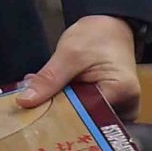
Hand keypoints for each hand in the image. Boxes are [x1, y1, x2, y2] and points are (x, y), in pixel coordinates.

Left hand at [13, 14, 142, 120]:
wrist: (109, 28)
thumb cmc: (96, 36)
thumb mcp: (70, 53)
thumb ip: (49, 78)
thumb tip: (25, 101)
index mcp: (122, 93)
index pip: (87, 118)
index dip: (58, 119)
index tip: (33, 117)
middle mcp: (126, 108)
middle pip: (85, 123)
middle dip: (56, 116)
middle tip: (29, 111)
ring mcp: (119, 110)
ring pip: (82, 119)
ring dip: (59, 111)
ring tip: (37, 102)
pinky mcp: (108, 108)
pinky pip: (84, 113)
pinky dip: (66, 106)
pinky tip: (48, 99)